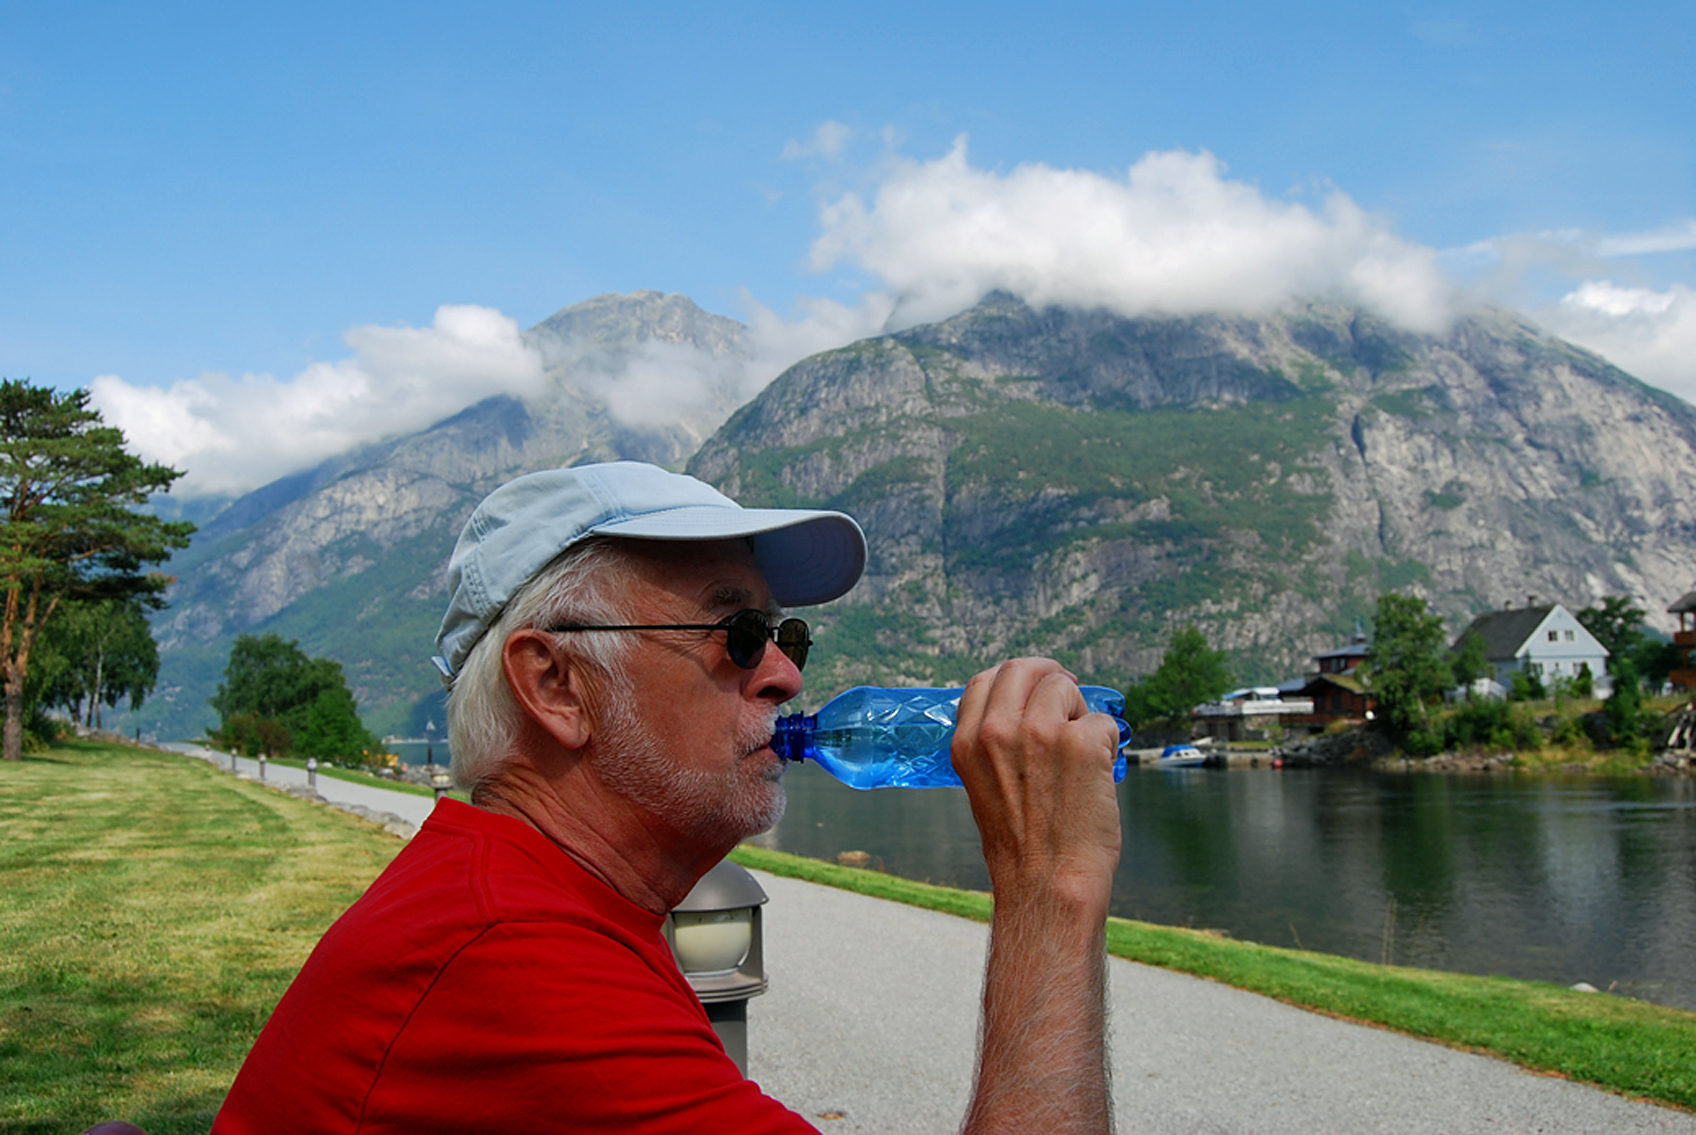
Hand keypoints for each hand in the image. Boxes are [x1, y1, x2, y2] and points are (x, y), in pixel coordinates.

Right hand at [950, 658, 1122, 913]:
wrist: (1047, 885)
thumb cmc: (1021, 847)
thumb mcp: (983, 787)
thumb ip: (995, 744)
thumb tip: (1027, 710)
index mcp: (968, 742)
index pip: (986, 680)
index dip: (1016, 681)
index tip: (1035, 690)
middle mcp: (998, 731)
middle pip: (1024, 668)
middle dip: (1050, 677)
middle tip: (1069, 698)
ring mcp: (1041, 733)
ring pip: (1066, 687)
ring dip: (1080, 712)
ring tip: (1082, 752)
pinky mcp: (1082, 743)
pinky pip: (1102, 721)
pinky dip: (1106, 745)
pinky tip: (1097, 776)